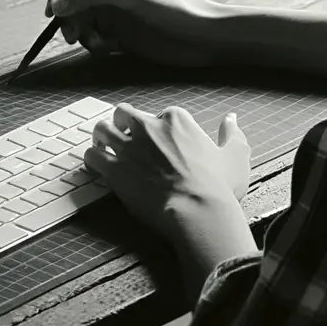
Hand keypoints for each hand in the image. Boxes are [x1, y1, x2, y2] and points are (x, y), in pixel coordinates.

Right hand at [45, 0, 218, 67]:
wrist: (201, 37)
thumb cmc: (173, 7)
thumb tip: (58, 5)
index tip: (55, 10)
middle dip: (66, 14)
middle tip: (70, 34)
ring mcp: (111, 8)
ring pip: (76, 17)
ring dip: (78, 31)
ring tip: (94, 41)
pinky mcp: (115, 31)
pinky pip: (89, 35)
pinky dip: (92, 43)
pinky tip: (109, 46)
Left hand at [85, 103, 250, 244]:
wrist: (197, 211)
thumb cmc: (218, 186)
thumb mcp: (234, 156)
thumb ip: (232, 134)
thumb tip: (231, 118)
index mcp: (175, 119)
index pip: (158, 114)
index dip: (156, 127)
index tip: (157, 141)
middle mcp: (148, 126)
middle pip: (123, 114)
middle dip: (121, 123)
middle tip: (122, 137)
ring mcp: (128, 146)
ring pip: (102, 129)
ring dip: (101, 137)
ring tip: (102, 147)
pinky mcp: (114, 169)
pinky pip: (92, 156)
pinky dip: (92, 159)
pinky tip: (96, 166)